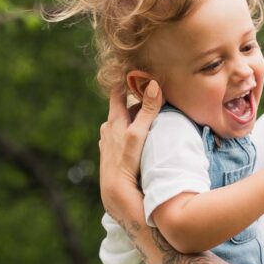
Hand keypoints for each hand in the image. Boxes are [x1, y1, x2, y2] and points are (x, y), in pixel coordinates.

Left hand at [99, 81, 162, 220]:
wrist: (115, 192)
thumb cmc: (125, 162)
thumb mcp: (138, 133)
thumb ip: (148, 110)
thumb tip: (154, 84)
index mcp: (113, 121)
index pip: (118, 93)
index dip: (126, 81)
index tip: (135, 71)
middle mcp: (109, 130)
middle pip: (124, 109)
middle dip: (136, 102)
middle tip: (152, 95)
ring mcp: (110, 144)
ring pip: (124, 125)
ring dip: (135, 119)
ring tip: (150, 117)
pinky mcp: (114, 157)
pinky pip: (125, 138)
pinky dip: (133, 133)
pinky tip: (142, 140)